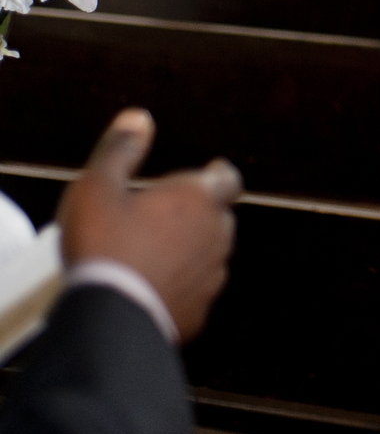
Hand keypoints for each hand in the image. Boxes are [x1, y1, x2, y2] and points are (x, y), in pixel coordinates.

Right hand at [58, 108, 241, 342]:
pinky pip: (196, 290)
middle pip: (218, 217)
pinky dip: (182, 286)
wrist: (109, 316)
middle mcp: (215, 234)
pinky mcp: (200, 310)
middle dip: (199, 214)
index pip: (227, 179)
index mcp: (197, 199)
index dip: (217, 176)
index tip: (208, 174)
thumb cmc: (103, 246)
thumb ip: (120, 149)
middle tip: (165, 217)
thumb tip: (138, 117)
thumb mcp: (97, 188)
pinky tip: (153, 288)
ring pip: (210, 254)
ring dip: (191, 250)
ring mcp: (211, 275)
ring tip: (154, 253)